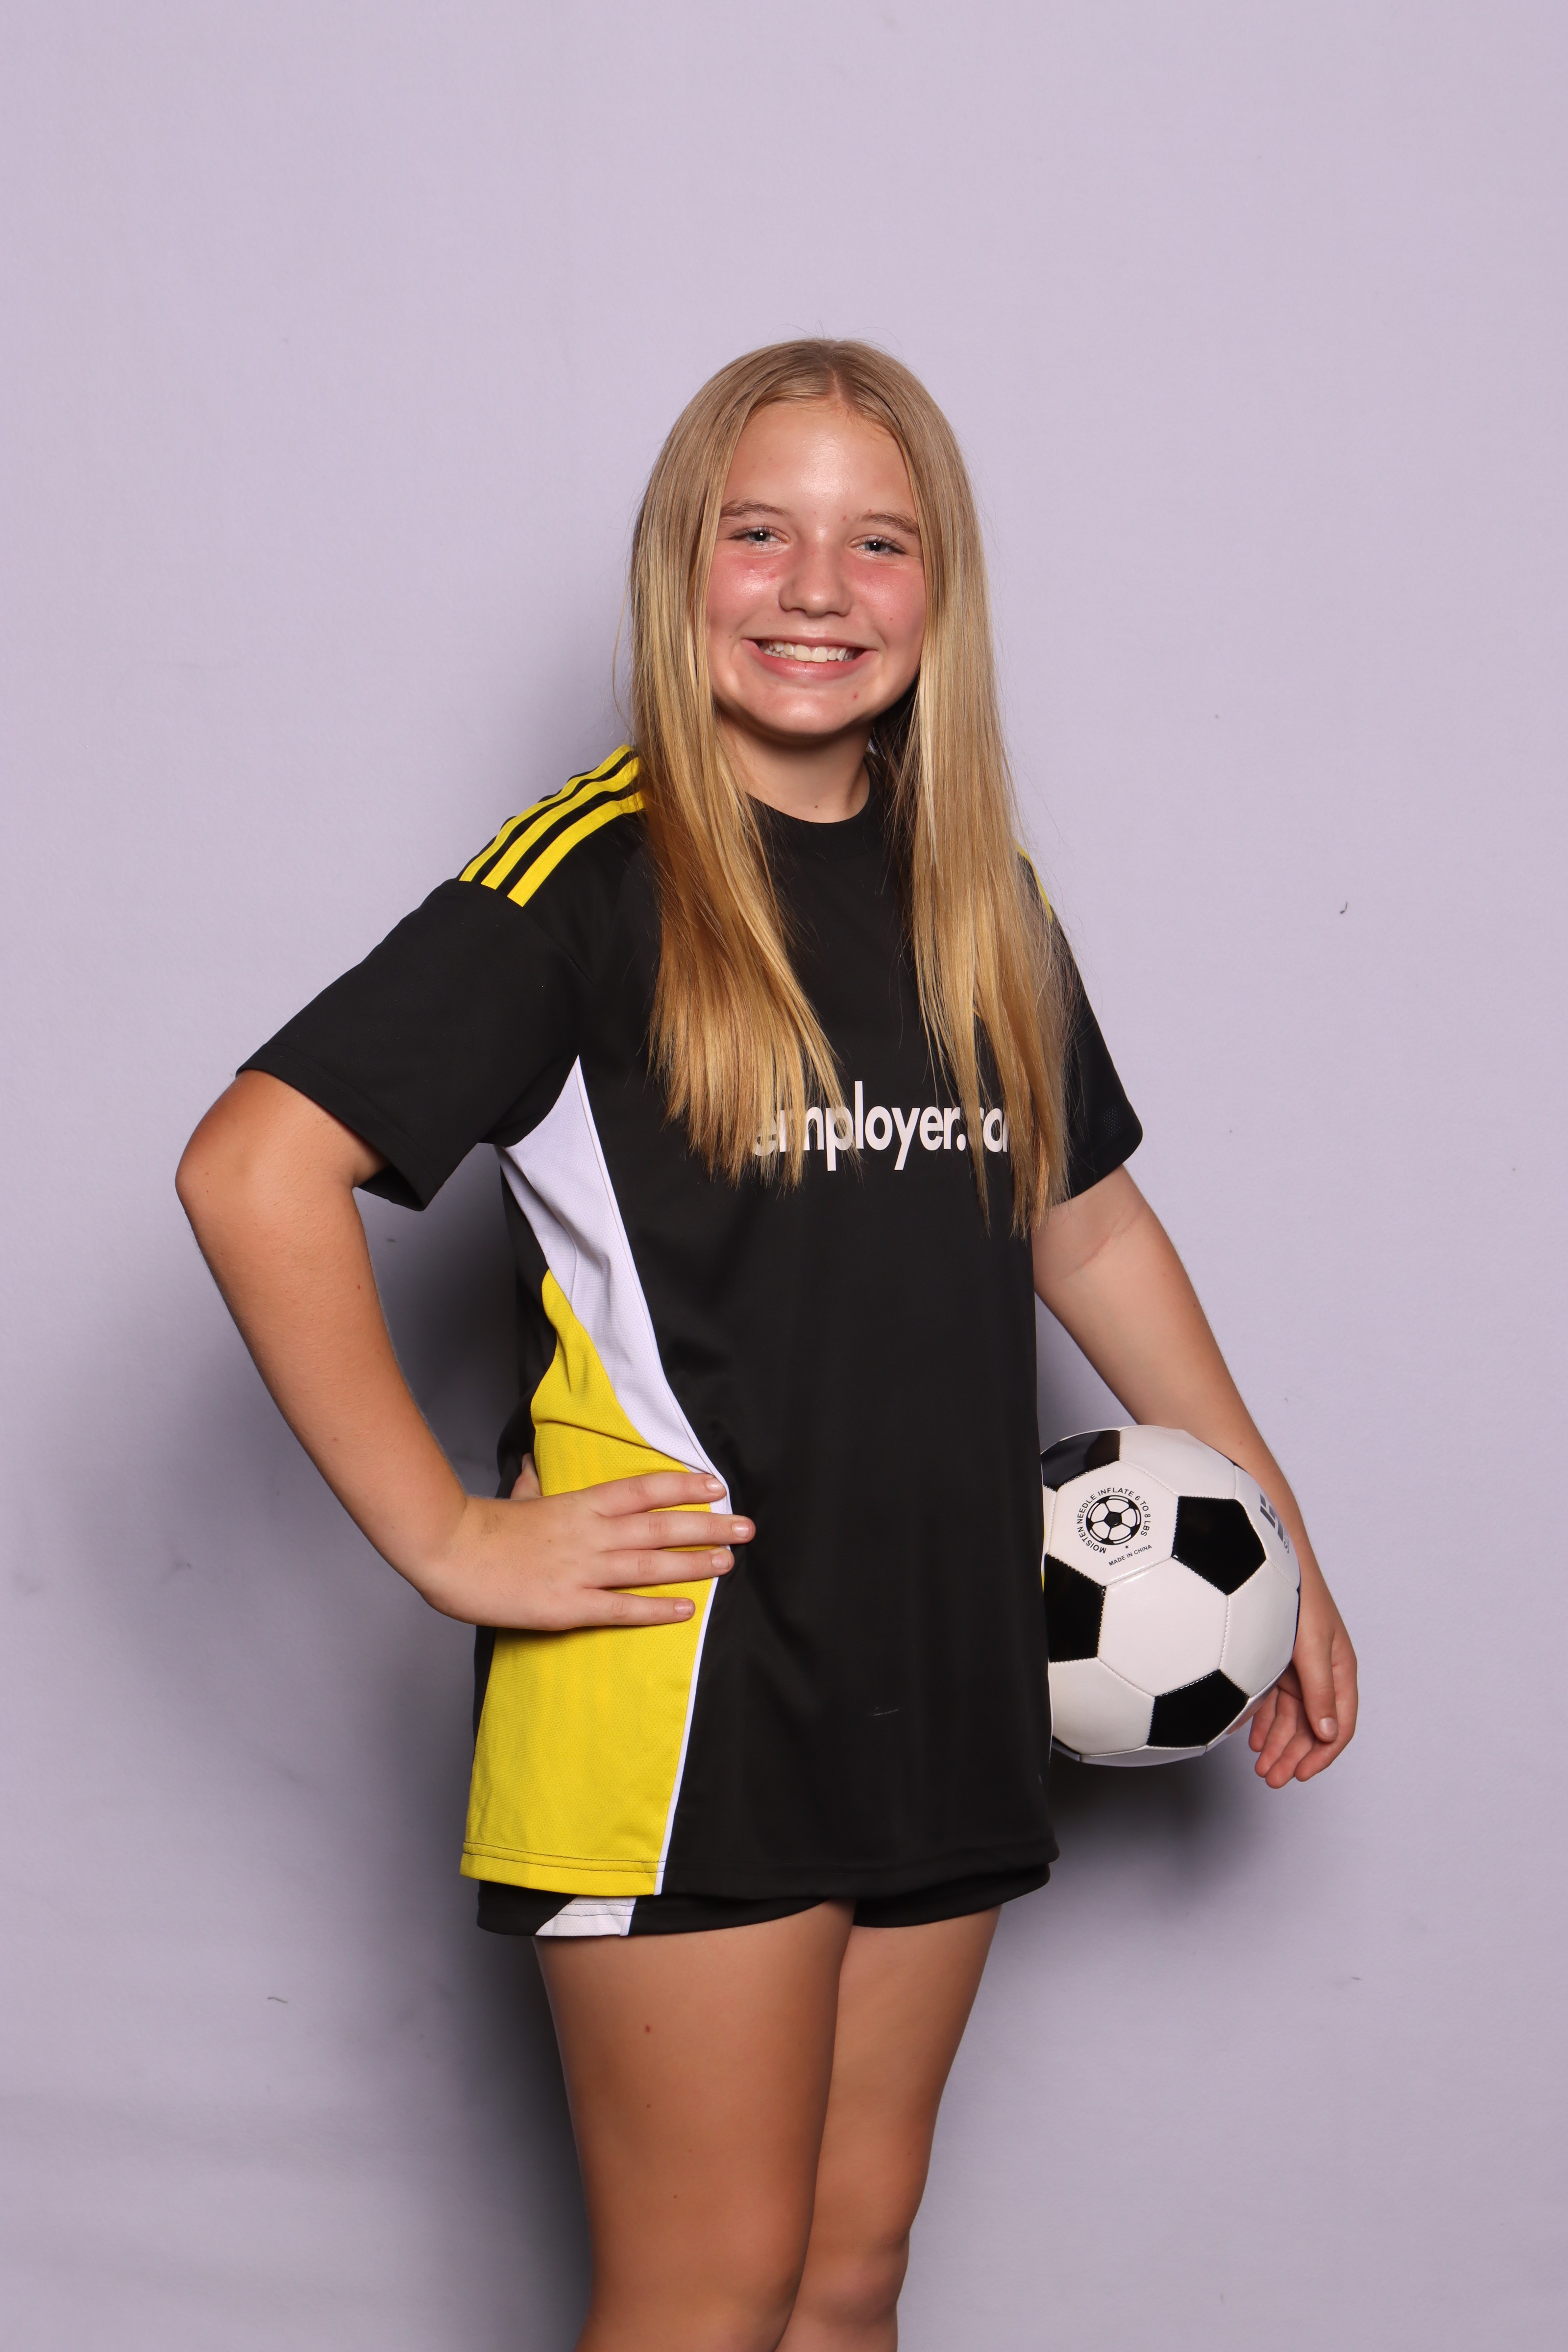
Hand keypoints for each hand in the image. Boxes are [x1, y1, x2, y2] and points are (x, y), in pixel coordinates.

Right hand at [412, 1458, 752, 1630]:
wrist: (450, 1552)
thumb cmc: (484, 1526)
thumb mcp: (518, 1495)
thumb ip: (535, 1483)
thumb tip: (535, 1462)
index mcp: (580, 1504)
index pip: (643, 1489)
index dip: (683, 1486)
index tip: (717, 1486)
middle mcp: (590, 1533)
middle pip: (660, 1525)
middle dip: (708, 1526)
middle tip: (747, 1528)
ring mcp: (582, 1569)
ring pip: (650, 1564)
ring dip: (694, 1563)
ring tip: (729, 1563)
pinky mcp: (568, 1606)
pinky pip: (622, 1607)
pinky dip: (656, 1608)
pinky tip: (686, 1609)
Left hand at [1248, 1559, 1357, 1786]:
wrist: (1271, 1562)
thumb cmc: (1300, 1599)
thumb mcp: (1311, 1648)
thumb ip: (1319, 1691)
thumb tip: (1328, 1735)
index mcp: (1340, 1673)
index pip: (1340, 1726)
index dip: (1322, 1756)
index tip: (1301, 1775)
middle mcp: (1321, 1676)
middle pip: (1313, 1729)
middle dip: (1294, 1757)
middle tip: (1272, 1779)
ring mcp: (1298, 1670)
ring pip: (1291, 1720)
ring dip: (1278, 1746)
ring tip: (1261, 1768)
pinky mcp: (1276, 1663)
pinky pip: (1273, 1703)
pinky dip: (1265, 1724)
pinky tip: (1252, 1740)